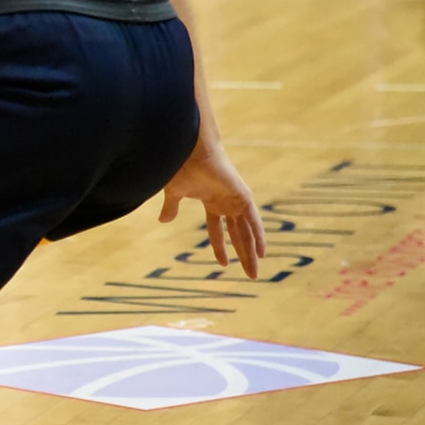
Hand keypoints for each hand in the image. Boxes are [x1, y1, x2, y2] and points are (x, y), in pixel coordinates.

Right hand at [159, 143, 264, 277]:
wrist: (191, 149)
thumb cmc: (181, 166)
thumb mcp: (174, 193)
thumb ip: (171, 208)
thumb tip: (163, 221)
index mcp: (212, 202)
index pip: (218, 230)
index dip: (221, 247)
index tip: (223, 264)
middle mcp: (227, 202)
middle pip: (238, 235)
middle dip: (243, 255)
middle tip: (250, 275)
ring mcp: (236, 200)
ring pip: (246, 232)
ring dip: (251, 252)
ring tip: (254, 271)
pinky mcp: (243, 197)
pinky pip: (253, 222)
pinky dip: (258, 236)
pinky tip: (262, 252)